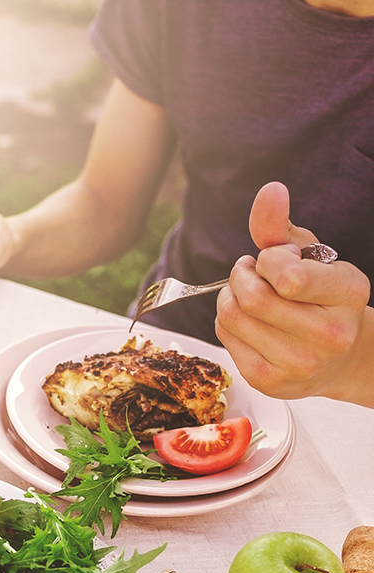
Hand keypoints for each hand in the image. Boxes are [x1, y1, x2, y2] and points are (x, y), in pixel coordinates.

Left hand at [216, 182, 371, 402]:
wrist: (338, 357)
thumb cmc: (318, 296)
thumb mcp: (309, 256)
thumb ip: (281, 226)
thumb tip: (270, 190)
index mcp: (348, 294)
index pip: (286, 275)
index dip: (268, 261)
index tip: (274, 261)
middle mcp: (330, 334)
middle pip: (252, 298)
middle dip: (240, 276)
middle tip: (249, 273)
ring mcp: (300, 363)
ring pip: (232, 316)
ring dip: (229, 296)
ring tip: (247, 294)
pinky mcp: (270, 381)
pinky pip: (224, 336)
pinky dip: (226, 320)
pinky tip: (247, 320)